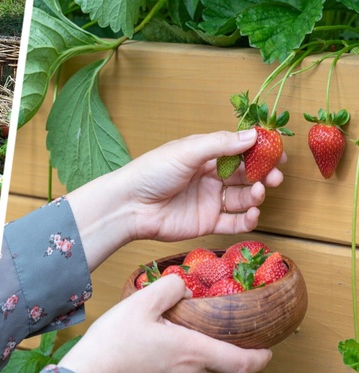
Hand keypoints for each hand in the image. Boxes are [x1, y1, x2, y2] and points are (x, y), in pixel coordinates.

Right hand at [57, 275, 271, 372]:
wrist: (90, 370)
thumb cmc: (113, 342)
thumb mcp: (140, 304)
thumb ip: (168, 289)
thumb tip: (184, 288)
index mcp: (191, 351)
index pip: (241, 363)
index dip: (260, 357)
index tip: (268, 348)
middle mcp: (190, 370)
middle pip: (227, 368)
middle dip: (238, 354)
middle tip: (240, 334)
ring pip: (207, 369)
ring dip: (215, 354)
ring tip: (209, 332)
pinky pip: (190, 370)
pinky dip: (195, 357)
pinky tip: (180, 341)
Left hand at [120, 129, 284, 241]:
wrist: (130, 206)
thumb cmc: (152, 172)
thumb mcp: (187, 151)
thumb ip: (220, 144)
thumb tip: (253, 135)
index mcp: (203, 155)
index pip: (238, 150)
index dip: (259, 151)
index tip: (277, 152)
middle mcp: (209, 177)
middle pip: (245, 175)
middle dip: (263, 174)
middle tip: (276, 175)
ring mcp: (209, 201)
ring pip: (242, 198)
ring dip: (256, 195)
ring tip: (259, 191)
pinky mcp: (206, 223)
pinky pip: (233, 223)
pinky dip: (247, 219)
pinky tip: (253, 213)